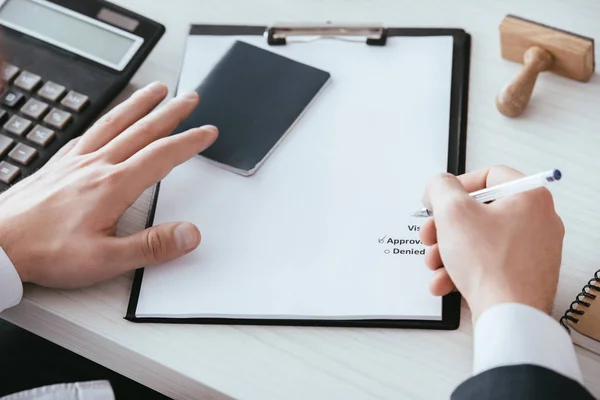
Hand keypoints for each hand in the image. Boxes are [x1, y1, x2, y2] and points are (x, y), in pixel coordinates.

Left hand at [0, 82, 216, 287]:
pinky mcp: (58, 164)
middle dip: (171, 112)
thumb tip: (189, 234)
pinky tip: (108, 119)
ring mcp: (75, 161)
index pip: (161, 155)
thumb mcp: (106, 260)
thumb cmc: (45, 251)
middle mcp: (96, 166)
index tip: (207, 132)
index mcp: (112, 185)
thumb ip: (152, 246)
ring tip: (155, 90)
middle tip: (189, 98)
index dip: (189, 141)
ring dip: (139, 104)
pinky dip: (106, 119)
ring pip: (114, 123)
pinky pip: (88, 132)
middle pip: (142, 130)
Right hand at [419, 166, 564, 319]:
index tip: (439, 200)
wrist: (509, 316)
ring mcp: (533, 251)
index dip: (457, 185)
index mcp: (530, 198)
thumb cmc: (491, 265)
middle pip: (480, 212)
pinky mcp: (524, 275)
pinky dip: (462, 270)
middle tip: (431, 234)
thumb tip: (438, 185)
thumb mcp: (453, 212)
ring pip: (479, 241)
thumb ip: (440, 187)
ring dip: (449, 250)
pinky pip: (487, 264)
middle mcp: (538, 222)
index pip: (490, 176)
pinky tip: (444, 280)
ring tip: (435, 263)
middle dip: (446, 226)